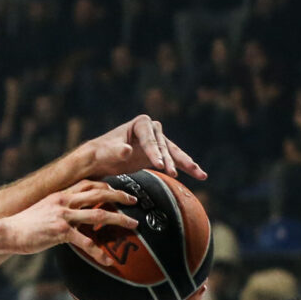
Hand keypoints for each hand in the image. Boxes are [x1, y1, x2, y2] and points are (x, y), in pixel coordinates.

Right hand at [2, 180, 137, 265]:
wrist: (6, 232)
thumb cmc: (22, 225)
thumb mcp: (42, 210)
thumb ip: (58, 210)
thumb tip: (70, 218)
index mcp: (60, 194)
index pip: (88, 183)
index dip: (105, 185)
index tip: (118, 190)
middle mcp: (64, 201)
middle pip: (99, 193)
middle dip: (120, 196)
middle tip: (134, 201)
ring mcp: (63, 216)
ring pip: (99, 214)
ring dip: (120, 219)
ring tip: (133, 226)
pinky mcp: (60, 232)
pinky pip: (86, 242)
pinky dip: (100, 252)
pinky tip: (109, 261)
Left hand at [79, 114, 206, 180]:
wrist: (99, 159)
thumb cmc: (100, 153)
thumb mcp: (106, 153)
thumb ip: (116, 152)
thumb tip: (127, 150)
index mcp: (140, 124)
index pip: (151, 139)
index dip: (155, 152)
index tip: (159, 165)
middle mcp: (152, 130)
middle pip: (165, 146)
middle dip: (170, 160)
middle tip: (171, 173)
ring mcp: (157, 142)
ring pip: (174, 153)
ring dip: (186, 164)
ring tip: (200, 175)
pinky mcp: (158, 154)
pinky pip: (175, 161)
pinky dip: (186, 168)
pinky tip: (200, 175)